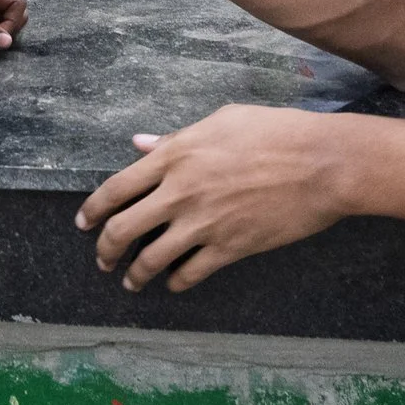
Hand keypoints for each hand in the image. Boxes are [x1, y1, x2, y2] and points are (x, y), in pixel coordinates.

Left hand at [75, 104, 351, 291]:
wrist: (322, 163)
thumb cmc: (276, 131)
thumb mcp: (221, 121)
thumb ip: (175, 138)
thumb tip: (141, 144)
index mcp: (175, 155)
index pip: (116, 188)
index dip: (93, 209)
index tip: (83, 222)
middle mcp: (181, 191)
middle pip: (123, 229)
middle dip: (105, 250)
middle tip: (103, 259)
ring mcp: (203, 223)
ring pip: (150, 259)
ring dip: (135, 275)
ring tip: (131, 282)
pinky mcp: (229, 248)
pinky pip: (189, 273)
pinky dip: (175, 282)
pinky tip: (173, 283)